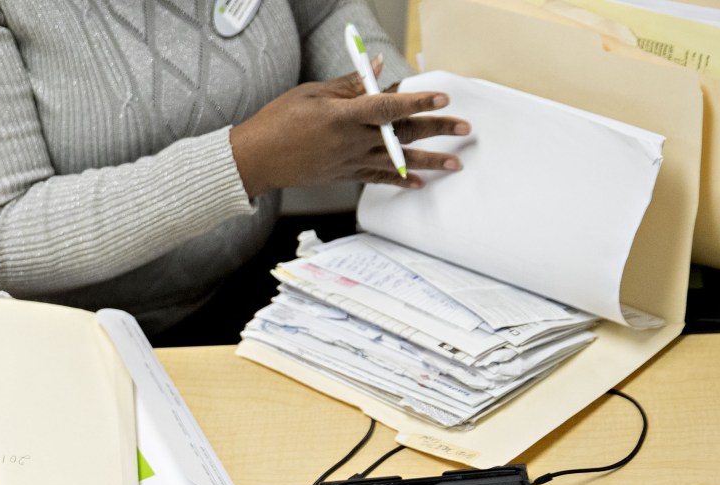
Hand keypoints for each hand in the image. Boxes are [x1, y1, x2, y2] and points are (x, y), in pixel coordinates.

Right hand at [229, 58, 469, 197]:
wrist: (256, 159)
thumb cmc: (279, 122)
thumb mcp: (313, 93)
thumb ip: (350, 83)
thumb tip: (377, 66)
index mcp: (343, 116)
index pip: (389, 107)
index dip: (418, 101)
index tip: (442, 97)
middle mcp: (351, 142)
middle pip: (402, 134)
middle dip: (437, 130)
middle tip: (463, 128)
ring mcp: (349, 162)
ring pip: (397, 161)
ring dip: (429, 162)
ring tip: (454, 163)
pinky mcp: (344, 175)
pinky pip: (378, 178)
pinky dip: (400, 180)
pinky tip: (419, 182)